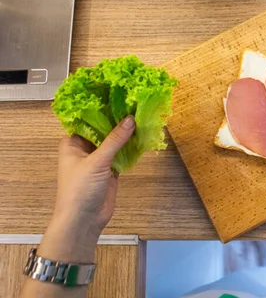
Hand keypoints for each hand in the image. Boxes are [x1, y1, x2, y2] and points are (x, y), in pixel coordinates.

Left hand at [39, 116, 134, 262]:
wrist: (83, 220)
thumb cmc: (80, 189)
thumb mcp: (97, 161)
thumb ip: (115, 140)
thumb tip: (131, 119)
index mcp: (72, 143)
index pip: (87, 119)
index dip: (101, 107)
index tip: (118, 93)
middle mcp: (85, 148)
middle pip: (103, 129)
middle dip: (117, 119)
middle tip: (135, 102)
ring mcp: (99, 159)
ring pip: (114, 141)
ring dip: (126, 133)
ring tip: (142, 115)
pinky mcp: (111, 169)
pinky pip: (122, 153)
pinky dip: (131, 147)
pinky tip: (143, 136)